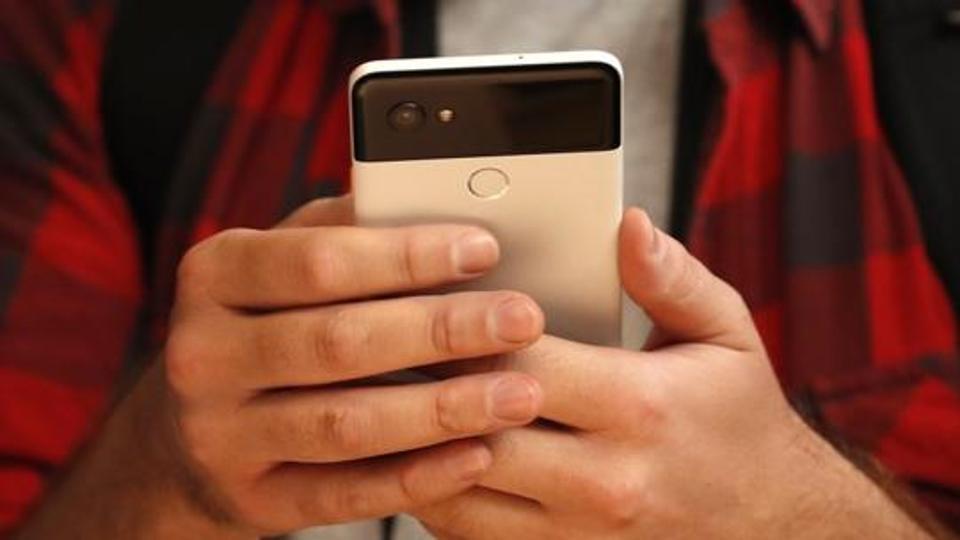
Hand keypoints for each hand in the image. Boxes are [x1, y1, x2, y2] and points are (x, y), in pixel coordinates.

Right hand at [16, 197, 544, 538]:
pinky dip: (417, 478)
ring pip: (346, 424)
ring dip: (443, 410)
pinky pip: (344, 495)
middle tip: (521, 320)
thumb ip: (342, 230)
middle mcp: (205, 355)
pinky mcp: (254, 499)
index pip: (317, 262)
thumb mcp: (281, 262)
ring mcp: (221, 435)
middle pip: (338, 342)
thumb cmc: (265, 325)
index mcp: (215, 276)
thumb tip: (430, 199)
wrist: (194, 434)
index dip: (406, 257)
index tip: (482, 250)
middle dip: (442, 331)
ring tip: (519, 394)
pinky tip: (477, 455)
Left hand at [414, 209, 927, 538]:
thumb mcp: (726, 333)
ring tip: (390, 398)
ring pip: (456, 495)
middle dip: (423, 387)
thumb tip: (628, 225)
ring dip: (414, 448)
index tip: (429, 301)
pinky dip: (435, 494)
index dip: (463, 331)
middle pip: (475, 429)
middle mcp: (605, 479)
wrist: (771, 522)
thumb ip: (671, 277)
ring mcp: (580, 533)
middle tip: (386, 346)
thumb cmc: (739, 418)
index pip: (518, 362)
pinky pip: (471, 536)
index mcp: (638, 405)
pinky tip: (424, 453)